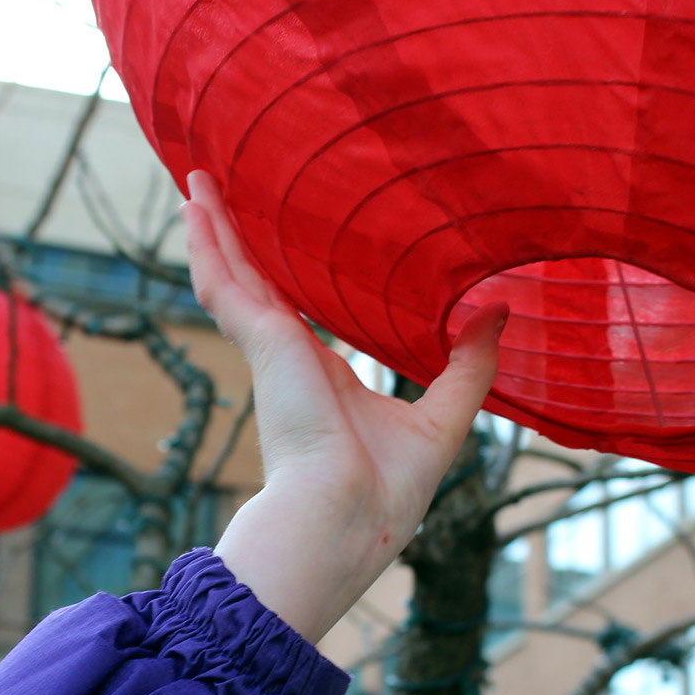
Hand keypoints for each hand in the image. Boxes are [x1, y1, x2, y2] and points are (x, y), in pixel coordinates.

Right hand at [183, 171, 505, 643]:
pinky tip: (194, 206)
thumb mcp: (444, 419)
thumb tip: (500, 312)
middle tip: (224, 191)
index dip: (291, 275)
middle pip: (259, 282)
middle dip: (242, 239)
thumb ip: (470, 366)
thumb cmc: (387, 490)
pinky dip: (208, 245)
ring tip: (196, 178)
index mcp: (326, 375)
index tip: (289, 240)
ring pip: (233, 274)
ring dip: (214, 227)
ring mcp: (271, 349)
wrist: (345, 517)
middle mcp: (291, 357)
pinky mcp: (263, 343)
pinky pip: (225, 285)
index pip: (302, 310)